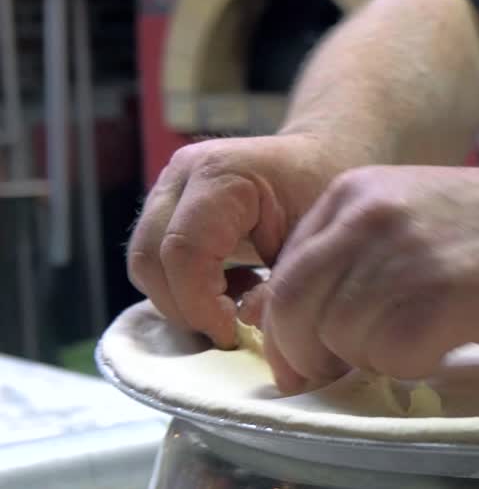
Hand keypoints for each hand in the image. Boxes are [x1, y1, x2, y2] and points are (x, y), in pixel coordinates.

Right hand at [126, 134, 350, 349]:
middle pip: (150, 259)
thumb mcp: (314, 240)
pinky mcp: (166, 205)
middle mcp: (183, 174)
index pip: (183, 251)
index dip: (199, 303)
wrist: (319, 156)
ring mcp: (167, 186)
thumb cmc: (324, 189)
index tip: (231, 333)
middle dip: (185, 307)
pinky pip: (155, 258)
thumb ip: (280, 284)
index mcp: (221, 174)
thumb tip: (244, 319)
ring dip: (180, 298)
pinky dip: (181, 286)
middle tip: (230, 329)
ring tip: (234, 303)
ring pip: (144, 262)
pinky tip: (228, 288)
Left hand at [260, 164, 478, 391]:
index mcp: (352, 194)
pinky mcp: (437, 302)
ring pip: (341, 340)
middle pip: (295, 311)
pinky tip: (443, 348)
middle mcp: (365, 220)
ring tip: (416, 347)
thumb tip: (304, 322)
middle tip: (334, 378)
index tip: (304, 360)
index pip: (286, 275)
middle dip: (307, 357)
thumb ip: (355, 253)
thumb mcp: (410, 213)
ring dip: (372, 360)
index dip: (287, 329)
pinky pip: (390, 359)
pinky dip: (411, 367)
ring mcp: (399, 260)